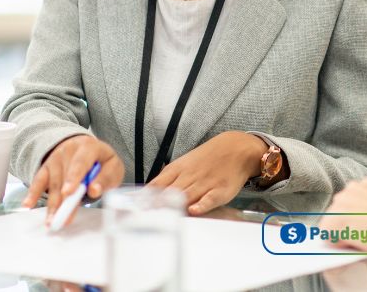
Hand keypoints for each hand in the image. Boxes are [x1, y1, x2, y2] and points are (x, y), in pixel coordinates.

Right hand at [21, 134, 124, 227]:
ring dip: (52, 204)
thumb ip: (106, 178)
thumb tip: (94, 190)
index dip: (74, 178)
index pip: (80, 162)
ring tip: (52, 221)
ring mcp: (55, 159)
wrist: (85, 149)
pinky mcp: (46, 168)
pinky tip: (27, 205)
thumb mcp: (112, 166)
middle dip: (64, 199)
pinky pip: (38, 182)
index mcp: (88, 147)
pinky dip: (32, 194)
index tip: (69, 193)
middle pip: (65, 177)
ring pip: (53, 184)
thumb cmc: (101, 161)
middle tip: (63, 217)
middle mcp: (68, 150)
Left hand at [148, 131, 266, 215]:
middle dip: (154, 205)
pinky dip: (202, 204)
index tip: (131, 209)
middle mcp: (189, 177)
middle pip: (168, 193)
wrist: (235, 148)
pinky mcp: (220, 191)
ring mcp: (204, 184)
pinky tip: (194, 210)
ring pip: (186, 196)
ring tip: (160, 217)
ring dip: (173, 206)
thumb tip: (146, 195)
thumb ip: (167, 180)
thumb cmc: (207, 159)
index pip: (156, 185)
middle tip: (141, 218)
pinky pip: (210, 199)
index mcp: (177, 170)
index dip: (143, 197)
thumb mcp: (184, 164)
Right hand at [323, 177, 366, 251]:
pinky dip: (364, 198)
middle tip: (358, 232)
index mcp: (334, 220)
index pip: (325, 229)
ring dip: (352, 208)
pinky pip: (359, 191)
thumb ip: (343, 241)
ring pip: (346, 200)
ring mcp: (354, 189)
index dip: (335, 238)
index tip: (344, 241)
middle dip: (343, 222)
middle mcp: (340, 200)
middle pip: (334, 213)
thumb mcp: (357, 249)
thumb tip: (339, 237)